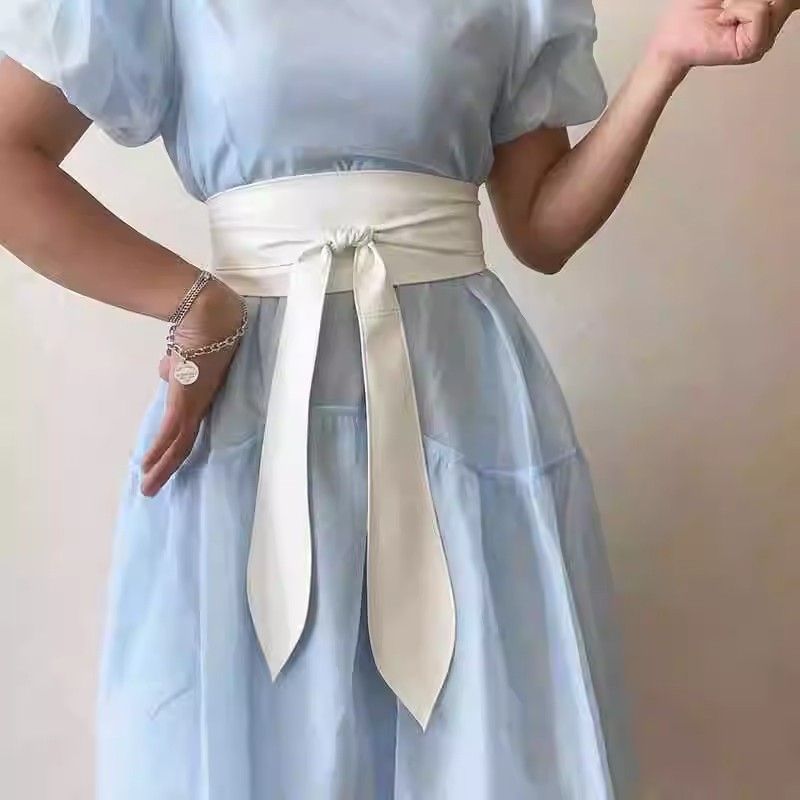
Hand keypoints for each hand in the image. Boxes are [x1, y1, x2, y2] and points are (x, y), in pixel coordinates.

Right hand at [139, 276, 245, 495]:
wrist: (209, 312)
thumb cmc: (202, 328)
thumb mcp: (184, 353)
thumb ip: (175, 365)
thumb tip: (166, 370)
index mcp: (202, 395)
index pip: (188, 428)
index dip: (176, 447)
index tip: (165, 464)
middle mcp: (203, 404)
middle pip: (185, 444)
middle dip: (169, 468)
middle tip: (153, 489)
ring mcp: (196, 403)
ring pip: (180, 444)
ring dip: (163, 468)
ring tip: (148, 488)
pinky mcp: (187, 399)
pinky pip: (173, 432)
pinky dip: (161, 451)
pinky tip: (149, 467)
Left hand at [649, 0, 795, 71]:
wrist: (672, 35)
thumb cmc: (692, 13)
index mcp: (769, 7)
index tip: (733, 1)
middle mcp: (772, 23)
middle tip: (728, 3)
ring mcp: (765, 37)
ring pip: (771, 1)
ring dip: (740, 1)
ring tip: (725, 11)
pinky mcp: (755, 48)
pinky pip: (760, 13)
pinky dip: (738, 10)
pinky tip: (723, 20)